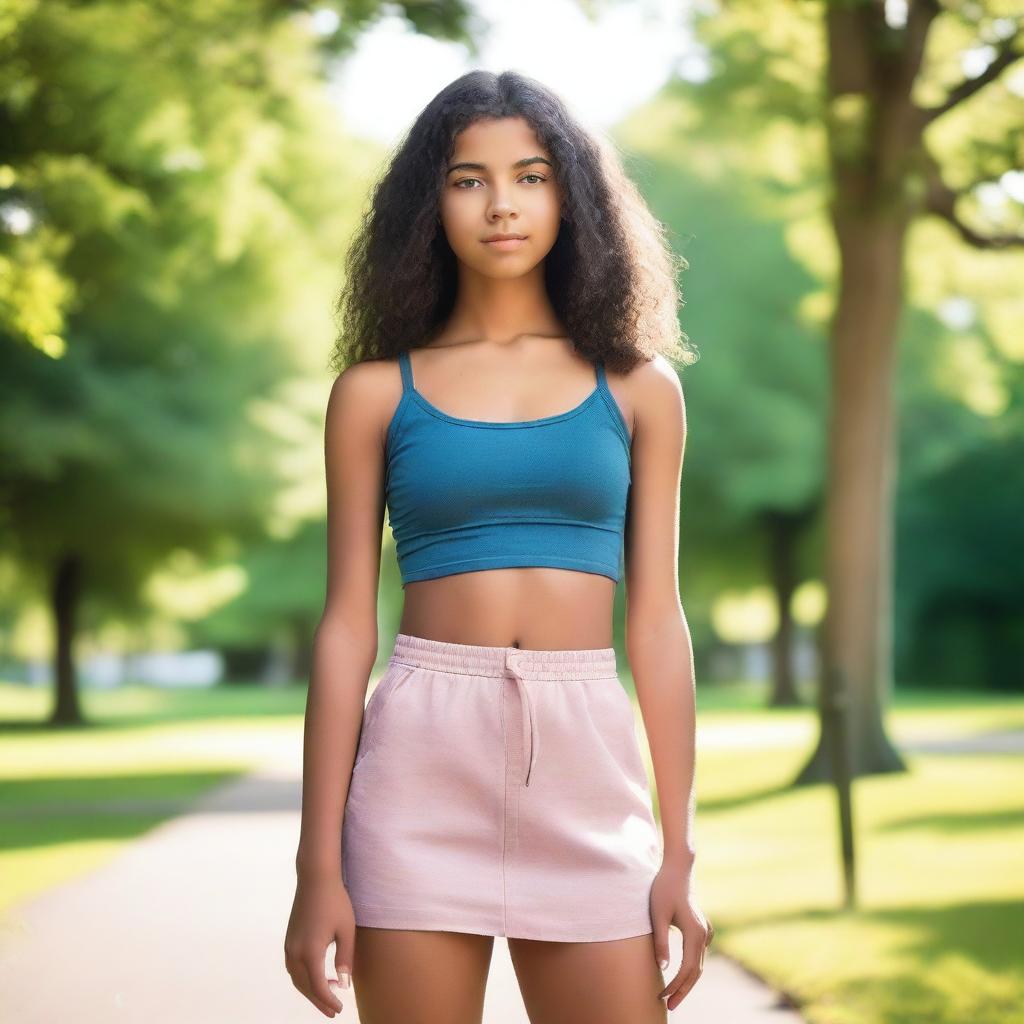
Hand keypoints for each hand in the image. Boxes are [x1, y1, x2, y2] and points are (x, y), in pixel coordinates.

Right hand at [283, 872, 355, 1017]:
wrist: (316, 878)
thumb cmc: (335, 901)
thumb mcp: (346, 929)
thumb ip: (345, 957)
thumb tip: (343, 984)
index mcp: (310, 951)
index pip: (318, 986)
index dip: (328, 1001)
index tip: (339, 1009)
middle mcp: (295, 951)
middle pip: (304, 986)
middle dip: (318, 1001)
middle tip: (332, 1011)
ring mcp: (289, 945)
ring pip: (297, 978)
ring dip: (310, 989)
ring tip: (328, 993)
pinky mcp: (289, 939)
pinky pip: (294, 967)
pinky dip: (304, 977)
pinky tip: (319, 974)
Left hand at [650, 857, 713, 1011]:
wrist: (677, 868)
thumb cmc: (664, 889)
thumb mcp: (657, 915)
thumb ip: (660, 941)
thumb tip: (662, 969)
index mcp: (694, 933)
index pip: (687, 969)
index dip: (675, 986)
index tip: (662, 997)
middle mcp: (704, 935)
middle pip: (696, 971)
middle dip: (682, 990)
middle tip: (669, 1006)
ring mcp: (705, 931)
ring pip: (698, 964)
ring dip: (686, 981)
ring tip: (672, 995)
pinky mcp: (701, 928)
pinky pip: (698, 955)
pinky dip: (690, 968)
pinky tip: (681, 975)